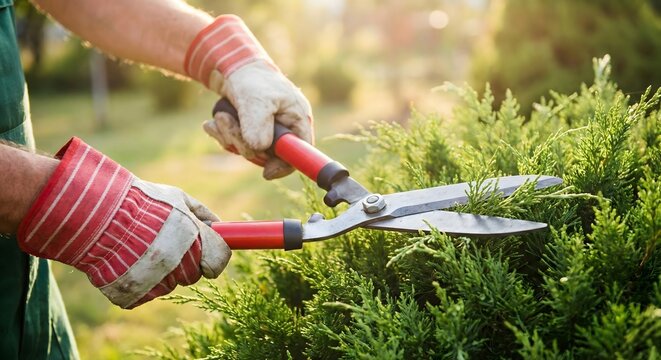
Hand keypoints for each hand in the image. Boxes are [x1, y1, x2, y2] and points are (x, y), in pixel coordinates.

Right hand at [17, 137, 230, 308]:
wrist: (95, 213)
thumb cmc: (140, 201)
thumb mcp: (177, 197)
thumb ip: (203, 214)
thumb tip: (221, 226)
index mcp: (195, 239)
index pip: (219, 261)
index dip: (215, 256)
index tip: (206, 251)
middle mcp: (180, 264)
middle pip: (194, 274)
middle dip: (186, 261)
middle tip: (164, 242)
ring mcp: (157, 283)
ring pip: (170, 284)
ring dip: (162, 271)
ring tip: (140, 247)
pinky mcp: (135, 296)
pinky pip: (146, 293)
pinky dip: (140, 281)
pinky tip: (127, 261)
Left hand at [185, 15, 313, 179]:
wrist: (230, 65)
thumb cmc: (251, 78)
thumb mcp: (256, 99)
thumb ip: (258, 124)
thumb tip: (258, 148)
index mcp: (297, 119)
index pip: (300, 153)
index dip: (285, 166)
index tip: (267, 172)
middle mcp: (285, 128)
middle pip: (270, 156)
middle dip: (244, 144)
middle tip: (227, 124)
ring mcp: (268, 131)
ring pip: (250, 151)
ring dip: (230, 137)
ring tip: (220, 118)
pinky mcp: (250, 131)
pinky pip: (238, 145)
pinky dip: (224, 135)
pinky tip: (214, 122)